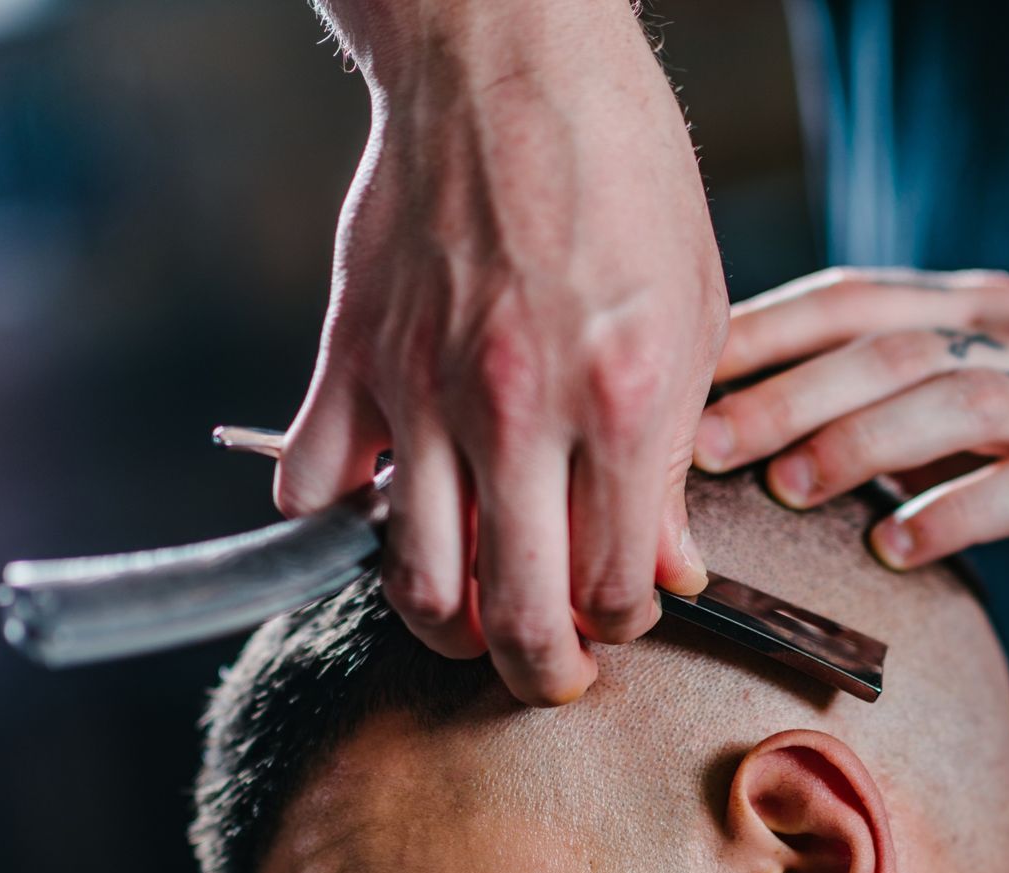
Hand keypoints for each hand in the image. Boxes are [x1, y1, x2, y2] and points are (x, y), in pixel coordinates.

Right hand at [278, 0, 725, 703]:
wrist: (510, 55)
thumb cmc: (624, 173)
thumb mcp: (696, 316)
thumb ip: (676, 459)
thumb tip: (667, 567)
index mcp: (624, 405)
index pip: (614, 590)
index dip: (623, 625)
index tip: (623, 612)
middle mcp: (519, 413)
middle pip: (515, 616)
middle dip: (541, 673)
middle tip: (552, 675)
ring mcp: (422, 390)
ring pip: (413, 578)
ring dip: (445, 625)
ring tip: (473, 620)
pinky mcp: (349, 358)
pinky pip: (312, 484)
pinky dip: (334, 517)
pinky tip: (376, 508)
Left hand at [694, 268, 1008, 596]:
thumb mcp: (989, 394)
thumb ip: (896, 393)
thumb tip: (757, 418)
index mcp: (980, 306)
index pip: (854, 299)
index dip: (766, 333)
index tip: (685, 376)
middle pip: (890, 349)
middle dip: (789, 394)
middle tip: (709, 444)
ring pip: (953, 403)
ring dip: (859, 446)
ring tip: (788, 490)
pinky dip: (952, 514)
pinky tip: (895, 547)